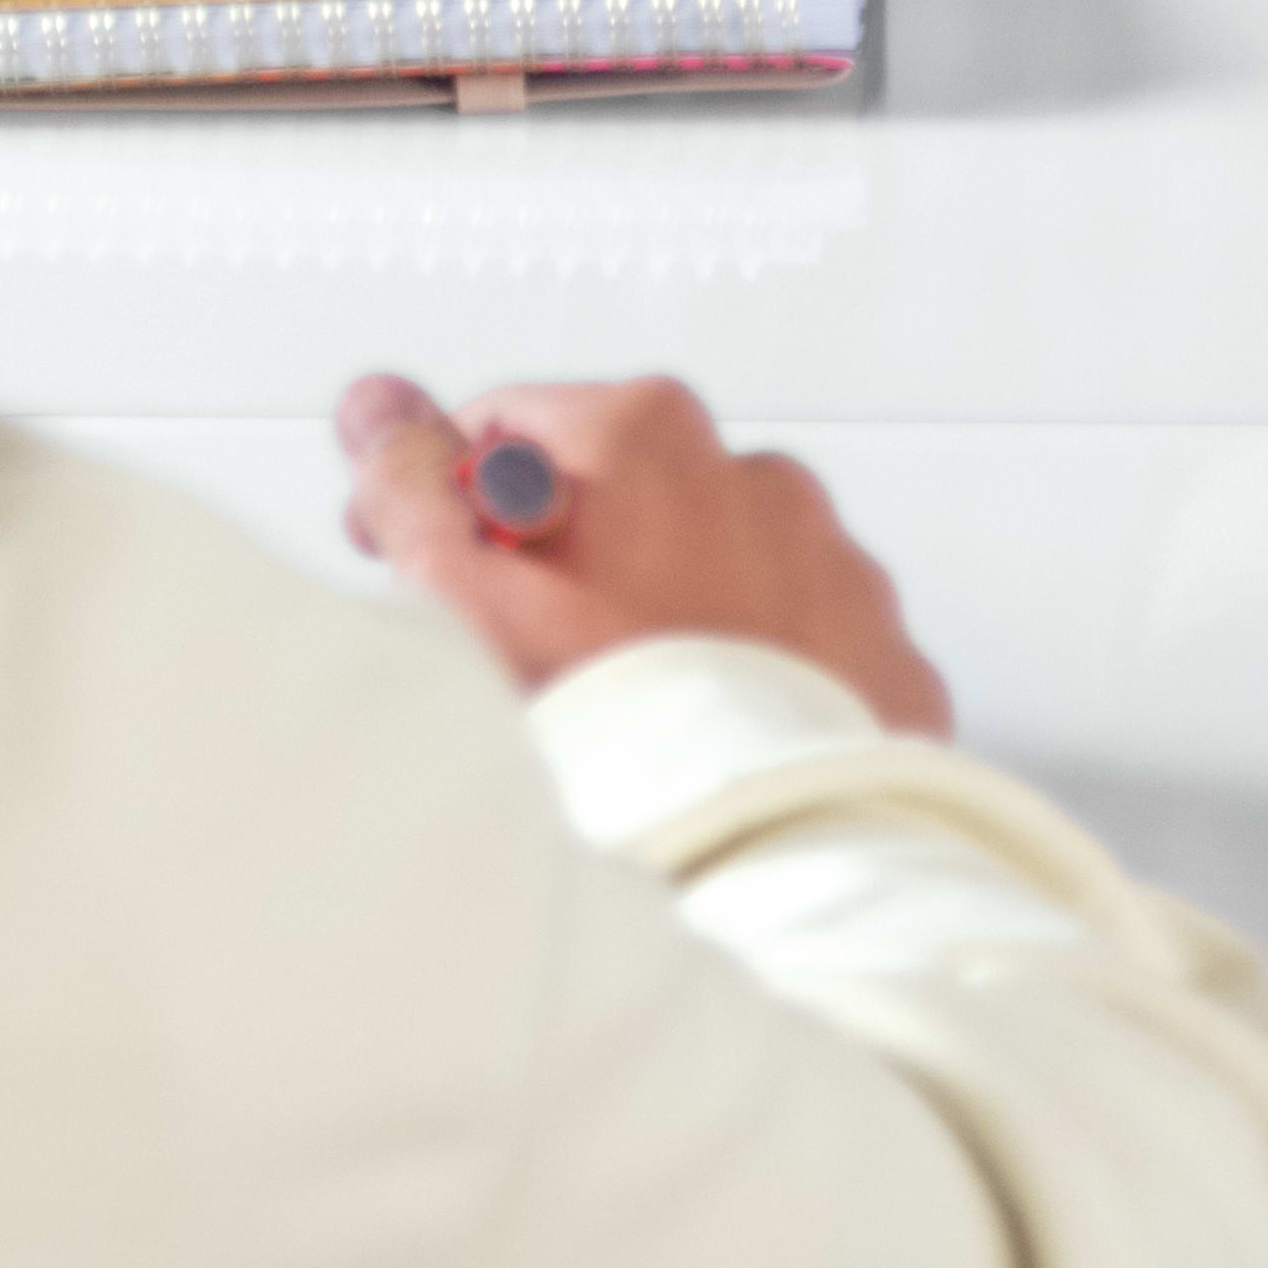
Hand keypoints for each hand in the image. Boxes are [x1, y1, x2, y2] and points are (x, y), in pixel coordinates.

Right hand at [338, 366, 953, 727]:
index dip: (451, 502)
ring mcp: (834, 571)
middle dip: (571, 565)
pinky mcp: (885, 660)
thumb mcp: (456, 598)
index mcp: (643, 436)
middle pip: (623, 501)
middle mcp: (757, 480)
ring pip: (721, 572)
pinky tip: (710, 743)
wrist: (760, 861)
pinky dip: (757, 683)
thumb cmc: (607, 728)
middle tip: (532, 667)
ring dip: (674, 620)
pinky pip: (803, 650)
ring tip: (630, 720)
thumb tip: (383, 407)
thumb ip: (411, 482)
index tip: (436, 571)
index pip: (511, 430)